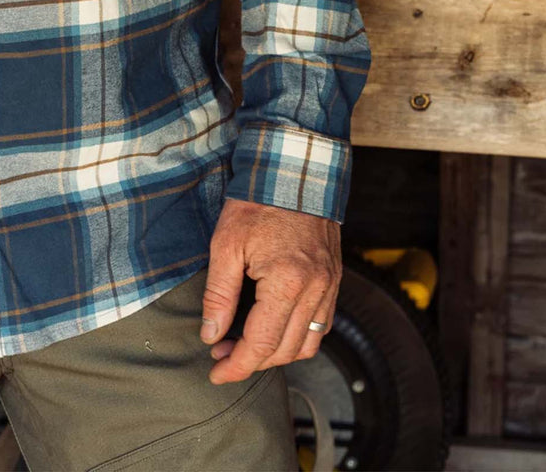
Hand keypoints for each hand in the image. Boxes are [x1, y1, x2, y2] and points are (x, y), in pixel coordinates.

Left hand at [199, 198, 340, 384]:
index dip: (237, 366)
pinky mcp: (334, 279)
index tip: (216, 373)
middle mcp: (315, 290)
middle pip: (284, 350)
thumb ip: (219, 294)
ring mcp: (329, 286)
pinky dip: (297, 336)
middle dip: (251, 362)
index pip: (261, 344)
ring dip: (276, 354)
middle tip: (221, 354)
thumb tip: (211, 334)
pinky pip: (321, 325)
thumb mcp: (226, 244)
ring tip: (245, 345)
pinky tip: (273, 328)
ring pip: (307, 343)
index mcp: (288, 283)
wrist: (294, 171)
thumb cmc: (257, 202)